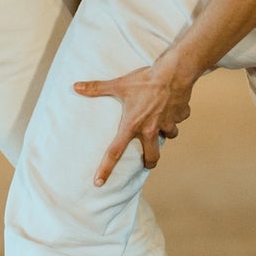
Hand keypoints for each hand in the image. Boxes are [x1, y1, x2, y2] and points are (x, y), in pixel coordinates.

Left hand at [75, 52, 195, 185]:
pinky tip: (173, 106)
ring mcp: (167, 124)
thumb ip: (97, 88)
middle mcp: (150, 130)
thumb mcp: (119, 84)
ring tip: (161, 122)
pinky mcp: (180, 116)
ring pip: (169, 135)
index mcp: (133, 125)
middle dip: (150, 161)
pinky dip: (176, 115)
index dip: (105, 169)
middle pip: (152, 157)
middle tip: (147, 161)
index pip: (115, 152)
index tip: (99, 183)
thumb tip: (76, 86)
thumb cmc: (145, 80)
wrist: (174, 72)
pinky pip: (179, 119)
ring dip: (165, 131)